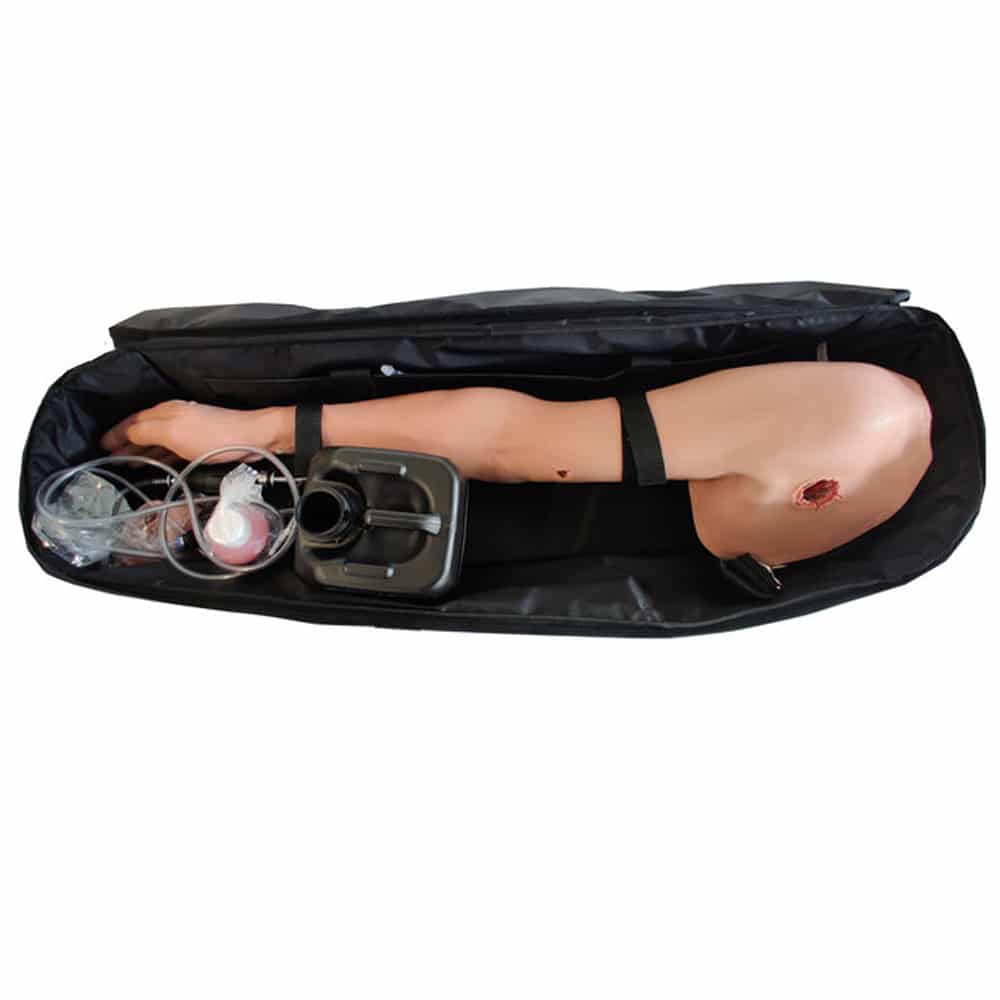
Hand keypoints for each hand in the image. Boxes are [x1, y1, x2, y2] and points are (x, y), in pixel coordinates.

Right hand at [100, 401, 292, 463]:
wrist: (251, 439)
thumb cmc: (216, 435)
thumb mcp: (172, 433)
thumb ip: (144, 432)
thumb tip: (125, 434)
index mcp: (163, 412)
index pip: (130, 422)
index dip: (114, 434)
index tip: (100, 445)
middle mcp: (173, 418)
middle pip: (141, 431)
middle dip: (124, 444)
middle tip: (109, 458)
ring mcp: (187, 431)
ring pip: (155, 442)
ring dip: (141, 451)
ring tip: (128, 464)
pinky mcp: (199, 444)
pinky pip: (171, 450)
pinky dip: (159, 456)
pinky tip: (156, 465)